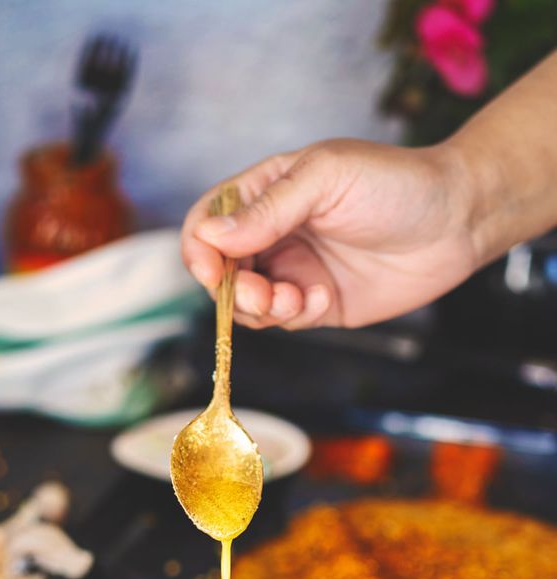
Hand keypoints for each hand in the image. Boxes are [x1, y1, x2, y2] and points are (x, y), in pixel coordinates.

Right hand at [181, 138, 480, 330]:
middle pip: (220, 271)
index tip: (209, 269)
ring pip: (247, 304)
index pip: (208, 221)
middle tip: (259, 294)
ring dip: (261, 309)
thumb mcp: (326, 180)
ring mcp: (295, 270)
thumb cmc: (395, 184)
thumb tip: (211, 237)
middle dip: (230, 289)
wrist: (456, 221)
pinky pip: (284, 322)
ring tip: (295, 300)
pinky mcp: (317, 304)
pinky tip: (323, 299)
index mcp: (267, 191)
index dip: (199, 248)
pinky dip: (294, 317)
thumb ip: (268, 209)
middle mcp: (274, 233)